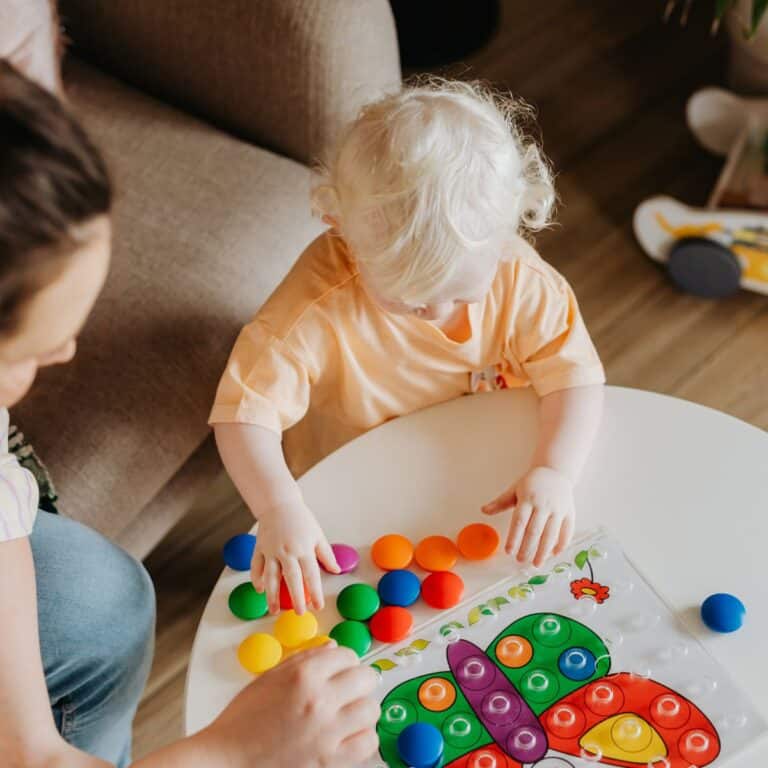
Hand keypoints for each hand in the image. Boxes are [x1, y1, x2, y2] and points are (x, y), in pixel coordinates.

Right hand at [201, 644, 379, 767]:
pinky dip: (362, 738)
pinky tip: (347, 736)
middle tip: (350, 688)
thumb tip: (333, 648)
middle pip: (366, 678)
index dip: (345, 661)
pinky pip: (368, 743)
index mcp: (303, 676)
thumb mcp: (270, 677)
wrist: (228, 761)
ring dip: (362, 708)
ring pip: (371, 710)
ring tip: (348, 713)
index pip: (347, 654)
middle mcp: (319, 701)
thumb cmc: (243, 721)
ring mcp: (328, 733)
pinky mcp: (332, 762)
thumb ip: (306, 659)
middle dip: (360, 680)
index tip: (341, 668)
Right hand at [252, 496, 338, 613]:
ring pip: (270, 577)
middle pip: (292, 578)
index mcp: (304, 548)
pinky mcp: (259, 548)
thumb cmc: (301, 520)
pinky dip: (257, 579)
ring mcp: (271, 550)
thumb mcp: (318, 535)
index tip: (318, 606)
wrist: (279, 504)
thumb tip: (336, 570)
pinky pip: (256, 567)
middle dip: (296, 598)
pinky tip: (260, 590)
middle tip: (300, 613)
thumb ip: (326, 554)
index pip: (311, 574)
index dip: (315, 592)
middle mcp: (287, 551)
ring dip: (272, 595)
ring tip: (274, 610)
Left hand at [482, 466, 574, 566]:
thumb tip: (483, 510)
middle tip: (520, 560)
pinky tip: (553, 554)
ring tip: (536, 563)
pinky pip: (567, 531)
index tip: (509, 551)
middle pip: (535, 530)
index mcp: (528, 499)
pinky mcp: (569, 513)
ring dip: (544, 551)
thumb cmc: (532, 483)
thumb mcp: (514, 489)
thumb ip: (500, 502)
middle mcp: (543, 505)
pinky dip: (561, 544)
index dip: (514, 537)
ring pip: (551, 534)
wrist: (555, 472)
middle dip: (527, 548)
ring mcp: (558, 509)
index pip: (520, 521)